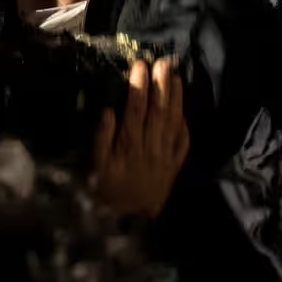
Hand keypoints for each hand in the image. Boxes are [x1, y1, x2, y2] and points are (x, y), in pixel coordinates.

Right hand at [92, 58, 190, 217]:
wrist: (128, 220)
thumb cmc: (107, 189)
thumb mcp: (97, 166)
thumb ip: (102, 138)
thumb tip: (108, 110)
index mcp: (130, 146)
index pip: (136, 110)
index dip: (139, 86)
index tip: (140, 65)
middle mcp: (151, 147)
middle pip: (158, 111)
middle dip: (161, 85)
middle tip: (163, 61)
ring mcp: (166, 156)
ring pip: (172, 122)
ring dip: (175, 98)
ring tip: (176, 76)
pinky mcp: (175, 165)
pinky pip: (183, 142)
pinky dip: (184, 124)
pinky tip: (183, 108)